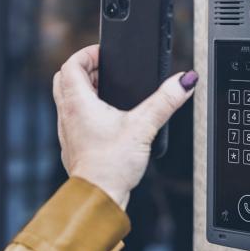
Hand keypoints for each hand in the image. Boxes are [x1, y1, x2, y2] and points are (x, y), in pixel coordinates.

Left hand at [52, 45, 196, 209]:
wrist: (98, 196)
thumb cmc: (111, 165)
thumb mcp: (144, 127)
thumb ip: (166, 101)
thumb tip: (184, 81)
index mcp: (77, 102)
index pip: (70, 64)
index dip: (86, 53)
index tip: (103, 54)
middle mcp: (67, 114)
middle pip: (65, 78)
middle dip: (85, 69)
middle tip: (106, 70)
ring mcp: (67, 129)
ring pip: (67, 98)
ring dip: (84, 89)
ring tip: (108, 91)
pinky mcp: (73, 143)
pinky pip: (73, 116)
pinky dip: (85, 108)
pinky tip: (106, 117)